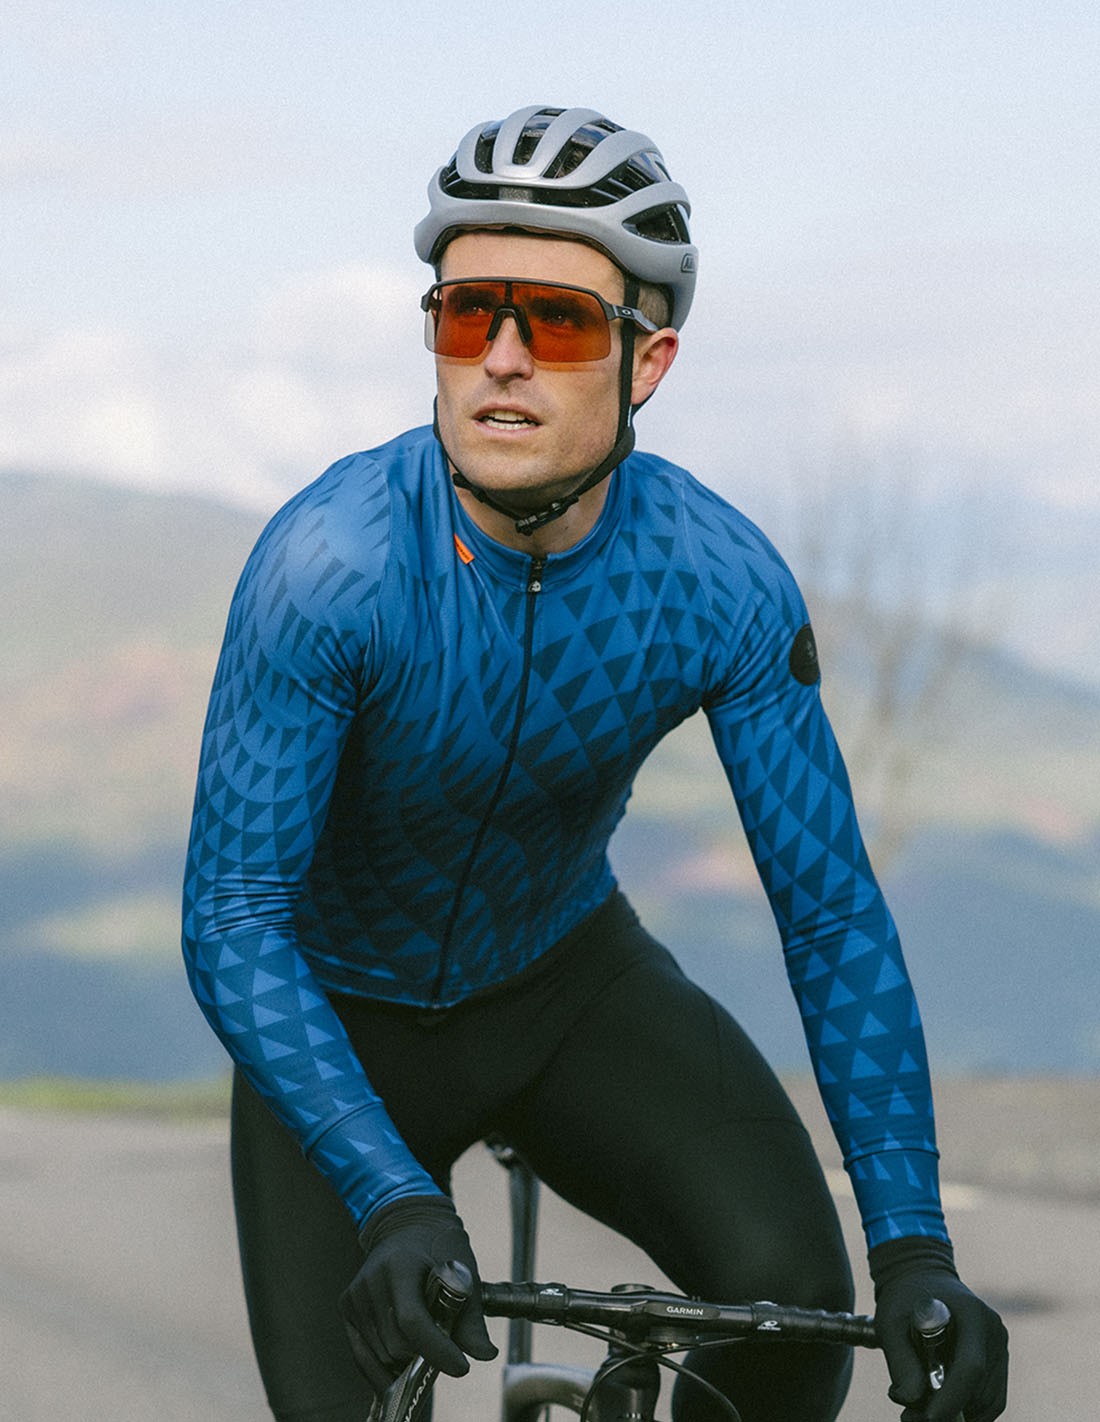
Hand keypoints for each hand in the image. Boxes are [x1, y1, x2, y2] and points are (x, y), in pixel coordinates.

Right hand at [339, 1194, 497, 1395]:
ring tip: (426, 1346)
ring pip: (383, 1356)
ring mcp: (355, 1297)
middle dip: (426, 1356)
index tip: (461, 1366)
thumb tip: (485, 1353)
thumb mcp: (462, 1272)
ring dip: (407, 1363)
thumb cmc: (437, 1246)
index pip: (412, 1320)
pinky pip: (364, 1357)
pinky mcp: (347, 1310)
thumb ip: (470, 1317)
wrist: (408, 1226)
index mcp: (399, 1265)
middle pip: (398, 1345)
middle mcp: (370, 1282)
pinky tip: (404, 1369)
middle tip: (446, 1349)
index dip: (437, 1350)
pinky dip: (385, 1370)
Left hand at [870, 1237, 1007, 1421]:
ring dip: (957, 1414)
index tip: (929, 1417)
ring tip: (918, 1411)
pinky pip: (988, 1400)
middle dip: (949, 1411)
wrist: (923, 1279)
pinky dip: (966, 1409)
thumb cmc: (905, 1297)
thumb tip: (910, 1399)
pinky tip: (937, 1405)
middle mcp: (994, 1333)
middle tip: (911, 1417)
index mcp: (973, 1315)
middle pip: (979, 1390)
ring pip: (987, 1401)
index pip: (971, 1366)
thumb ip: (900, 1359)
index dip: (952, 1397)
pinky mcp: (998, 1363)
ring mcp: (1000, 1349)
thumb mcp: (891, 1321)